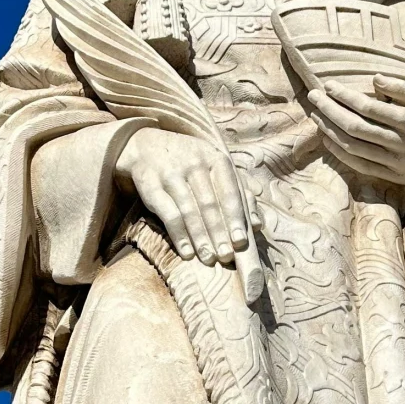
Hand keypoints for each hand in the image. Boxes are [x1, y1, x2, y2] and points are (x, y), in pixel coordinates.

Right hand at [116, 129, 251, 266]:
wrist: (148, 145)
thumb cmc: (191, 163)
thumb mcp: (216, 170)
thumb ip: (239, 195)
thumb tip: (257, 225)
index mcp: (216, 158)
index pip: (229, 191)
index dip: (235, 218)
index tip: (241, 242)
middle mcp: (194, 162)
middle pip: (209, 204)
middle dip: (219, 233)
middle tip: (226, 256)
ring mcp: (171, 173)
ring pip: (188, 211)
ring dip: (200, 238)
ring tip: (209, 259)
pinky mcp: (150, 184)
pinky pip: (167, 214)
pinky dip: (178, 236)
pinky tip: (187, 253)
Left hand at [306, 76, 404, 198]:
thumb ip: (403, 88)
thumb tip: (375, 77)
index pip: (367, 106)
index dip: (343, 95)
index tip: (329, 85)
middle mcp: (397, 142)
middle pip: (353, 126)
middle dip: (328, 109)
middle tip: (313, 96)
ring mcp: (392, 162)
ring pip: (352, 146)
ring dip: (329, 130)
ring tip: (315, 115)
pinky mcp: (391, 175)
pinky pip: (359, 165)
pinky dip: (340, 153)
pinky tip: (328, 140)